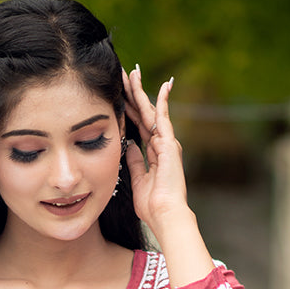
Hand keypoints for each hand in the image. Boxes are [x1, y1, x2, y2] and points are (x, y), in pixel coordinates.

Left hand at [122, 66, 188, 234]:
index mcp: (153, 154)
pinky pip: (165, 118)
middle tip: (124, 75)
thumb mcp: (138, 180)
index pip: (138, 126)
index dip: (128, 110)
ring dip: (141, 92)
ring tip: (133, 73)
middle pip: (144, 114)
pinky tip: (163, 85)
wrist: (165, 215)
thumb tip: (129, 145)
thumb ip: (134, 161)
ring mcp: (167, 143)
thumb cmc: (152, 206)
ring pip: (151, 111)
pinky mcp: (170, 144)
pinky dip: (163, 101)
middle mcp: (162, 145)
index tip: (119, 95)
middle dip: (133, 95)